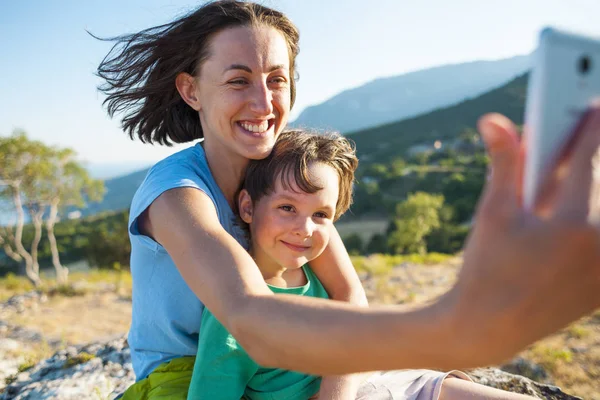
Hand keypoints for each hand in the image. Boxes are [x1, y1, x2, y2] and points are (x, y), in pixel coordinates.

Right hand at [443, 110, 599, 366]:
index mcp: (570, 224)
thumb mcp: (493, 213)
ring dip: (594, 188)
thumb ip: (504, 163)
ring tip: (575, 173)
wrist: (490, 327)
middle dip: (594, 156)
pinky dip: (594, 219)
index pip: (587, 160)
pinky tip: (574, 210)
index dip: (590, 126)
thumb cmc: (486, 267)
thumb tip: (494, 120)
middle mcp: (599, 245)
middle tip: (586, 129)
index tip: (593, 104)